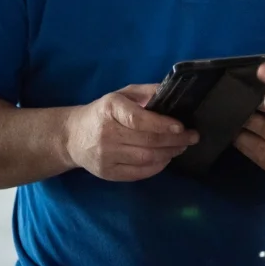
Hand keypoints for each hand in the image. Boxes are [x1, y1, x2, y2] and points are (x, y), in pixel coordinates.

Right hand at [65, 84, 198, 181]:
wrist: (73, 136)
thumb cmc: (103, 111)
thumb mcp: (122, 94)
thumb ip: (147, 92)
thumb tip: (173, 92)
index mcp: (110, 108)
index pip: (138, 119)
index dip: (162, 124)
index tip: (181, 126)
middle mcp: (106, 133)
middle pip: (146, 141)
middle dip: (174, 140)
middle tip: (192, 137)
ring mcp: (106, 156)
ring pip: (145, 159)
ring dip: (169, 154)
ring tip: (182, 146)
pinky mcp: (107, 173)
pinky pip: (138, 174)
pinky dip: (157, 167)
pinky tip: (166, 158)